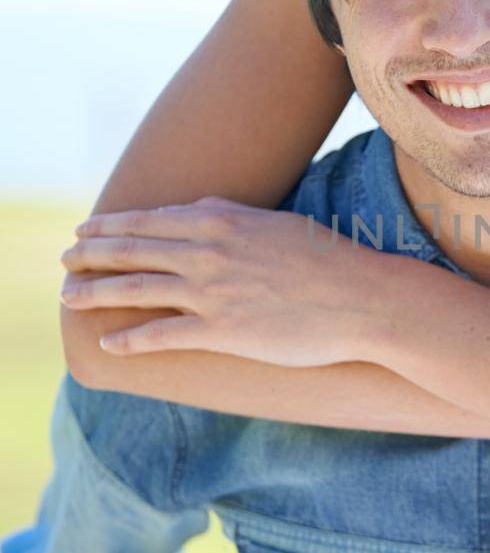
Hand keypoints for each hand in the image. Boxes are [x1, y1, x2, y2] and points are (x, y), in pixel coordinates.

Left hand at [59, 197, 389, 367]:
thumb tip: (195, 208)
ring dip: (95, 293)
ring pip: (135, 290)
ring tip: (70, 297)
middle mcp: (207, 252)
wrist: (362, 299)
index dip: (110, 227)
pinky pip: (162, 335)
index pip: (148, 220)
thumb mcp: (273, 222)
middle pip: (131, 250)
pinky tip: (110, 344)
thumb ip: (229, 214)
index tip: (86, 230)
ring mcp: (212, 293)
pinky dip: (130, 340)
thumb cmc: (325, 260)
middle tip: (65, 259)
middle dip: (90, 255)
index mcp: (220, 221)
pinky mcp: (223, 331)